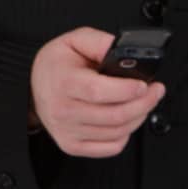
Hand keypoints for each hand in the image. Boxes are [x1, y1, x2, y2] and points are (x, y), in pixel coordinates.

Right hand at [29, 27, 165, 157]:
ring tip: (143, 103)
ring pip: (117, 132)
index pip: (99, 92)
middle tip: (155, 91)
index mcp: (63, 83)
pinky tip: (126, 120)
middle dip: (144, 104)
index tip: (144, 84)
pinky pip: (111, 147)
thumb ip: (100, 42)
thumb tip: (124, 51)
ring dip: (139, 118)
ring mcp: (67, 131)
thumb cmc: (55, 65)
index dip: (127, 90)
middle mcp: (63, 110)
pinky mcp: (72, 145)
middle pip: (115, 116)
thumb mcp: (74, 41)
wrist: (32, 87)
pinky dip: (126, 135)